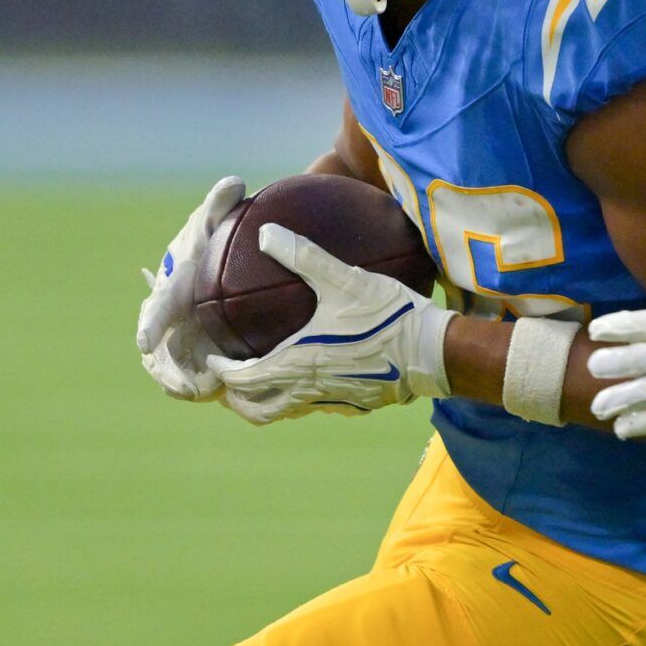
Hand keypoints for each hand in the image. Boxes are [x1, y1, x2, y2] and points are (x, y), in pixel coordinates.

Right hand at [136, 176, 244, 400]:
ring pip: (176, 372)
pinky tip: (227, 395)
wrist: (220, 265)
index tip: (146, 339)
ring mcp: (181, 342)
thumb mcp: (217, 220)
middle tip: (187, 386)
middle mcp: (168, 321)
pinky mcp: (198, 358)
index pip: (157, 308)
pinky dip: (206, 388)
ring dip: (186, 385)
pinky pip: (198, 379)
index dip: (150, 324)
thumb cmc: (214, 241)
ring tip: (206, 394)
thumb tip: (233, 183)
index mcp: (170, 290)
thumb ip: (221, 205)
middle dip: (167, 371)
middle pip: (160, 352)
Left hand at [207, 224, 454, 424]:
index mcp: (297, 362)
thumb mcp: (346, 279)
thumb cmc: (388, 315)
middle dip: (236, 397)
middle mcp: (308, 389)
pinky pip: (317, 406)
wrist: (433, 353)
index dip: (220, 370)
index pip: (241, 378)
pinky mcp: (354, 405)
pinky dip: (302, 398)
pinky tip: (315, 376)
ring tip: (264, 381)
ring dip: (266, 401)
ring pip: (284, 412)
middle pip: (255, 409)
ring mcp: (332, 401)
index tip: (212, 357)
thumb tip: (266, 233)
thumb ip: (304, 256)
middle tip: (230, 377)